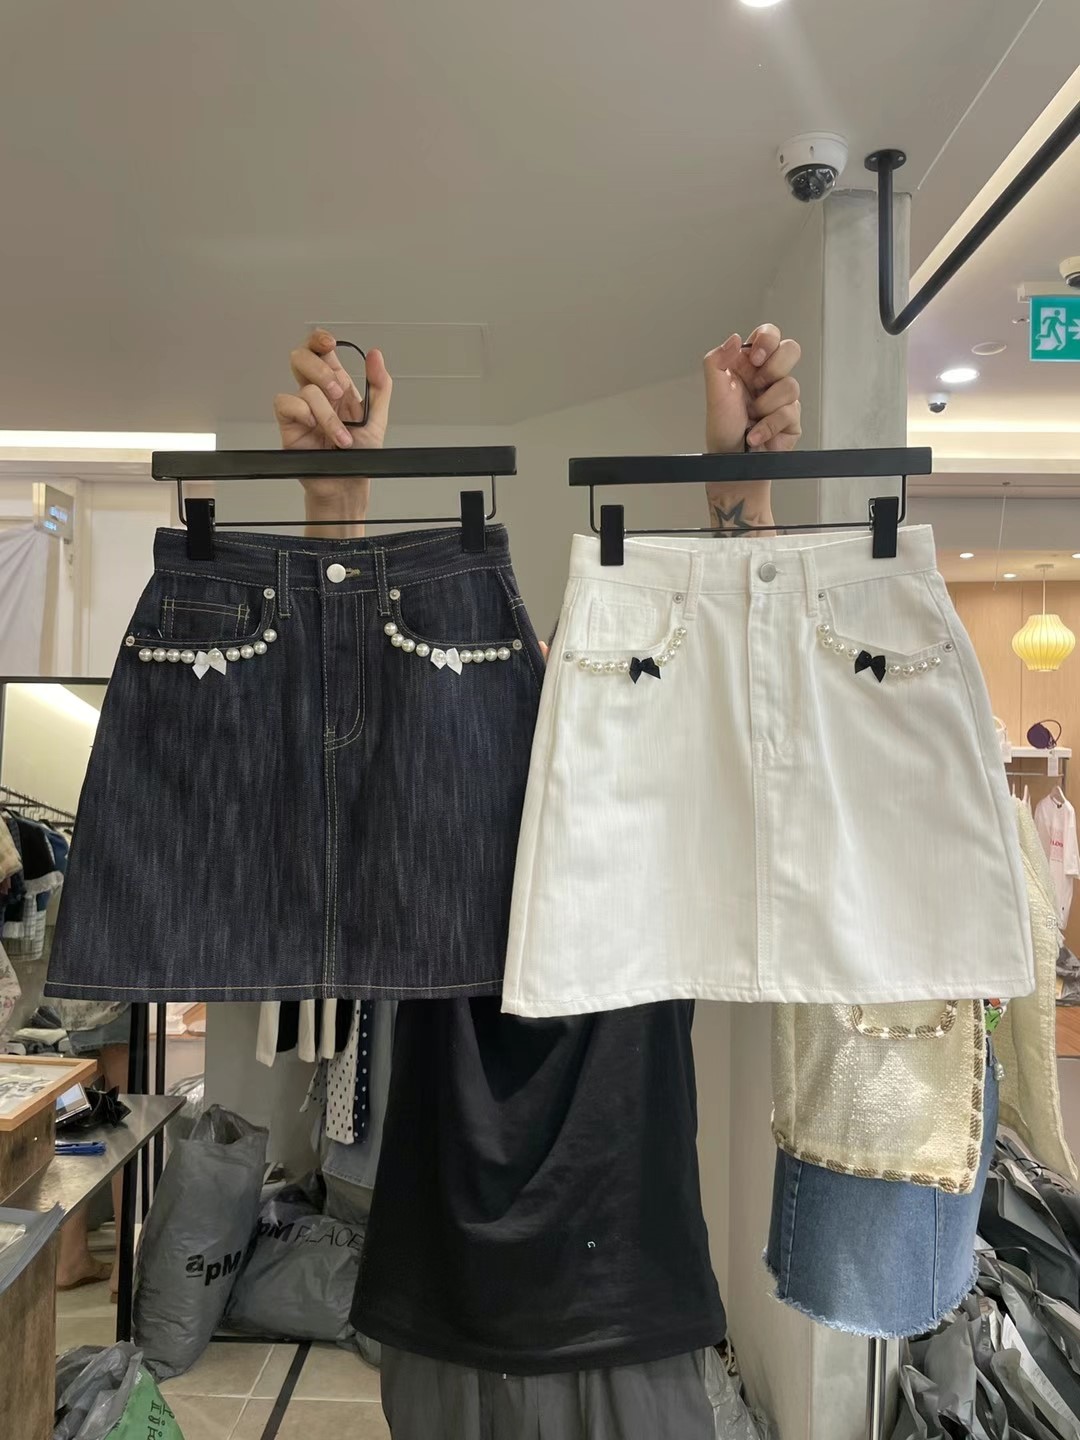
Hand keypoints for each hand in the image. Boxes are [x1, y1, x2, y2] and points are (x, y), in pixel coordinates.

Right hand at [274, 330, 392, 452]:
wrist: (348, 486)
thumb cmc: (360, 455)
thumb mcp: (378, 418)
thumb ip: (379, 385)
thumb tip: (375, 355)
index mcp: (337, 386)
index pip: (322, 352)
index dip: (319, 339)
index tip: (329, 342)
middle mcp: (317, 394)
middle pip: (302, 357)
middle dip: (321, 369)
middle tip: (338, 393)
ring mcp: (302, 409)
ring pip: (304, 387)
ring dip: (327, 412)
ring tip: (340, 433)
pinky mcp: (289, 424)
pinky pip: (285, 403)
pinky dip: (303, 413)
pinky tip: (315, 427)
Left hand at [703, 325, 800, 453]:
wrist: (732, 462)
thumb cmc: (723, 428)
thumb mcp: (713, 392)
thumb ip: (716, 361)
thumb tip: (734, 339)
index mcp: (749, 364)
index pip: (768, 335)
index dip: (768, 340)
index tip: (756, 359)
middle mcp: (768, 377)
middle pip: (791, 350)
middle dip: (774, 369)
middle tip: (757, 386)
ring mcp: (782, 397)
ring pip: (790, 385)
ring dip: (764, 406)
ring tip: (751, 418)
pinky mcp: (792, 418)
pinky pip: (790, 413)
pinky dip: (768, 426)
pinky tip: (755, 434)